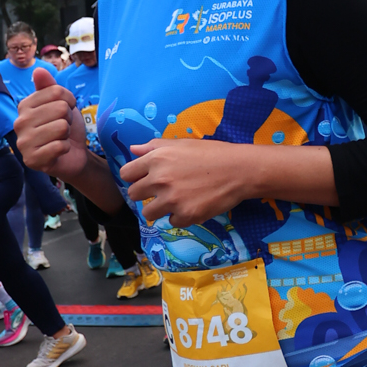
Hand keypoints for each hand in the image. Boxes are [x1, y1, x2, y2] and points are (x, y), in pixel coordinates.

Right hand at [16, 66, 86, 178]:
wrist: (73, 154)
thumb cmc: (64, 126)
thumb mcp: (61, 103)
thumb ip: (50, 87)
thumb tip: (38, 70)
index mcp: (24, 105)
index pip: (57, 91)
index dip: (69, 101)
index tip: (65, 111)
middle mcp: (19, 123)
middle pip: (60, 108)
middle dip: (68, 119)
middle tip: (62, 128)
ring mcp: (23, 143)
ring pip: (61, 127)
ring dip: (66, 134)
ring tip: (59, 138)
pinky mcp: (31, 160)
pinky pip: (60, 146)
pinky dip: (65, 148)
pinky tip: (58, 151)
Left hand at [124, 137, 262, 226]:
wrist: (239, 170)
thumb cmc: (212, 153)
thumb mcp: (182, 144)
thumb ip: (154, 147)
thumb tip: (133, 150)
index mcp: (157, 159)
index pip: (127, 174)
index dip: (135, 177)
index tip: (145, 179)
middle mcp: (160, 180)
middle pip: (134, 195)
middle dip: (146, 194)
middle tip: (163, 191)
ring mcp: (172, 200)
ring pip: (149, 213)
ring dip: (160, 209)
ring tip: (177, 200)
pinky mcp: (185, 216)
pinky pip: (171, 222)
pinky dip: (180, 216)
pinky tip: (193, 205)